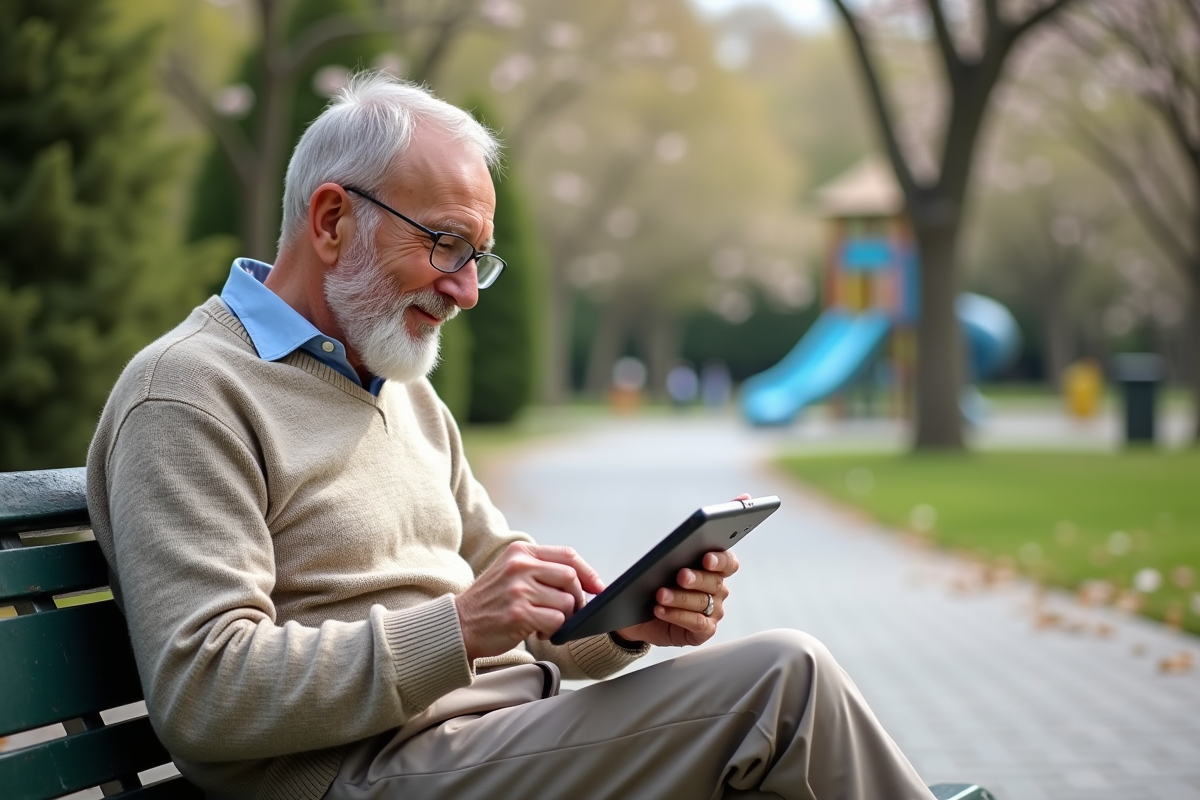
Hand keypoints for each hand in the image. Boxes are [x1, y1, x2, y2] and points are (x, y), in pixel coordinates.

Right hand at [455, 542, 604, 660]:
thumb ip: (541, 570)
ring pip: (566, 601)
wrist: (459, 625)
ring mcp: (518, 589)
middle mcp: (519, 566)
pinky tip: (540, 632)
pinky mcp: (518, 613)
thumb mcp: (511, 572)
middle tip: (569, 612)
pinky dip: (554, 630)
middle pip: (570, 577)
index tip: (598, 587)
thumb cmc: (491, 602)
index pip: (567, 555)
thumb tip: (584, 582)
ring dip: (564, 617)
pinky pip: (556, 620)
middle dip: (577, 598)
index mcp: (520, 551)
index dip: (588, 572)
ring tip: (547, 622)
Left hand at [615, 493, 748, 646]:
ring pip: (703, 603)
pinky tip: (659, 609)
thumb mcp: (672, 549)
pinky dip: (678, 616)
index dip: (720, 559)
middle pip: (715, 583)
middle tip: (679, 575)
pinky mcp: (703, 631)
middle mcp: (719, 589)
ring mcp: (713, 612)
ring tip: (659, 594)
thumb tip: (746, 495)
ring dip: (680, 598)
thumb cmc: (658, 575)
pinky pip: (697, 624)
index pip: (729, 561)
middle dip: (696, 578)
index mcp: (715, 567)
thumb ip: (703, 525)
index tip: (706, 556)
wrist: (635, 611)